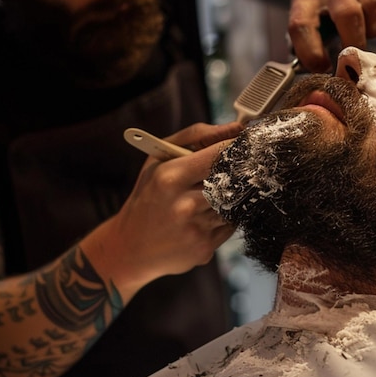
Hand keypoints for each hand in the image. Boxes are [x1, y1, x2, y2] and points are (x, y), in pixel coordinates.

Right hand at [81, 122, 241, 301]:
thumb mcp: (159, 159)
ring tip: (210, 197)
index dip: (236, 147)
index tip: (244, 144)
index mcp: (170, 178)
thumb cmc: (148, 196)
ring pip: (235, 203)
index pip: (219, 154)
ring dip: (230, 197)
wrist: (131, 247)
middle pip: (233, 180)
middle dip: (238, 172)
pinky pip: (231, 224)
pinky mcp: (205, 248)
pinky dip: (225, 217)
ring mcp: (196, 229)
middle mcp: (184, 205)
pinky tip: (206, 217)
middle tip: (236, 169)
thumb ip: (197, 136)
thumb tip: (235, 127)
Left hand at [287, 0, 375, 71]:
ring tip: (367, 32)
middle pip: (347, 14)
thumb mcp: (310, 22)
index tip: (323, 68)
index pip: (301, 25)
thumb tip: (324, 75)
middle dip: (354, 42)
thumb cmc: (327, 10)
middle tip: (355, 57)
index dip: (311, 53)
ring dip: (374, 29)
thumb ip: (310, 48)